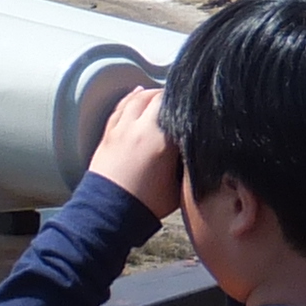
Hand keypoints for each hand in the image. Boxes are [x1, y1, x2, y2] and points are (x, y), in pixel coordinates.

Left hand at [88, 81, 182, 216]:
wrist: (110, 212)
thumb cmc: (147, 203)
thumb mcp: (179, 184)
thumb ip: (187, 161)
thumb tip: (193, 147)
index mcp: (162, 139)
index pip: (178, 105)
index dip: (189, 101)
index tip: (196, 104)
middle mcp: (141, 127)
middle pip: (158, 97)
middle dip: (170, 96)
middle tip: (181, 101)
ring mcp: (122, 128)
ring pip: (137, 98)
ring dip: (151, 94)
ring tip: (161, 95)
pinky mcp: (108, 134)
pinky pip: (121, 107)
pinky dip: (131, 98)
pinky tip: (137, 94)